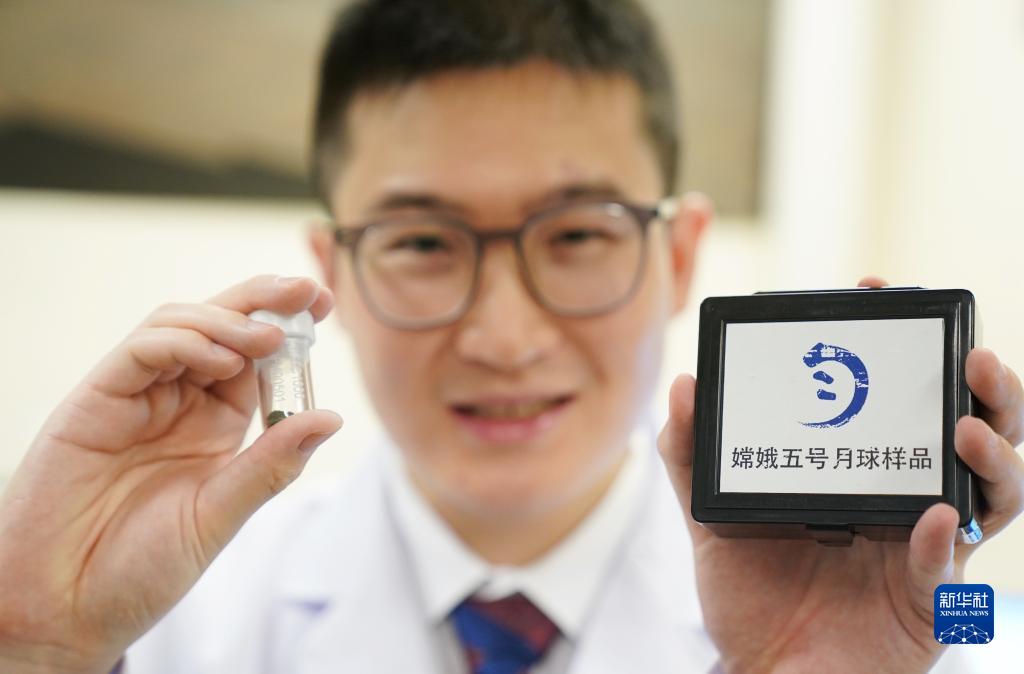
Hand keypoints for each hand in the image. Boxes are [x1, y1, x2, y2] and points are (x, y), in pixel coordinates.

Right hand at [0, 275, 342, 673]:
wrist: (65, 610)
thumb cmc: (142, 569)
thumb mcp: (221, 515)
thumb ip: (270, 465)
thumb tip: (332, 418)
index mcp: (213, 424)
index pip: (254, 357)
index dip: (287, 328)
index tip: (322, 304)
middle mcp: (177, 401)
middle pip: (220, 327)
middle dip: (264, 302)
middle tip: (305, 291)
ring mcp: (136, 397)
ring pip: (180, 325)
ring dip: (228, 320)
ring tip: (268, 337)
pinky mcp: (95, 400)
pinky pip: (140, 350)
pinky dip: (182, 342)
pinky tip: (219, 356)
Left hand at [658, 278, 1023, 673]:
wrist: (762, 669)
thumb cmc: (750, 594)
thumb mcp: (711, 517)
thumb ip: (692, 455)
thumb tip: (685, 386)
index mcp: (862, 470)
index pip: (902, 398)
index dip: (905, 348)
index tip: (883, 295)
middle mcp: (904, 498)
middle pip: (971, 432)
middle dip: (985, 388)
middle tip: (974, 355)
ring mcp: (923, 547)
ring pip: (991, 491)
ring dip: (992, 452)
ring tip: (966, 425)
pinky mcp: (928, 600)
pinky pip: (947, 566)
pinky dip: (941, 540)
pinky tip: (930, 517)